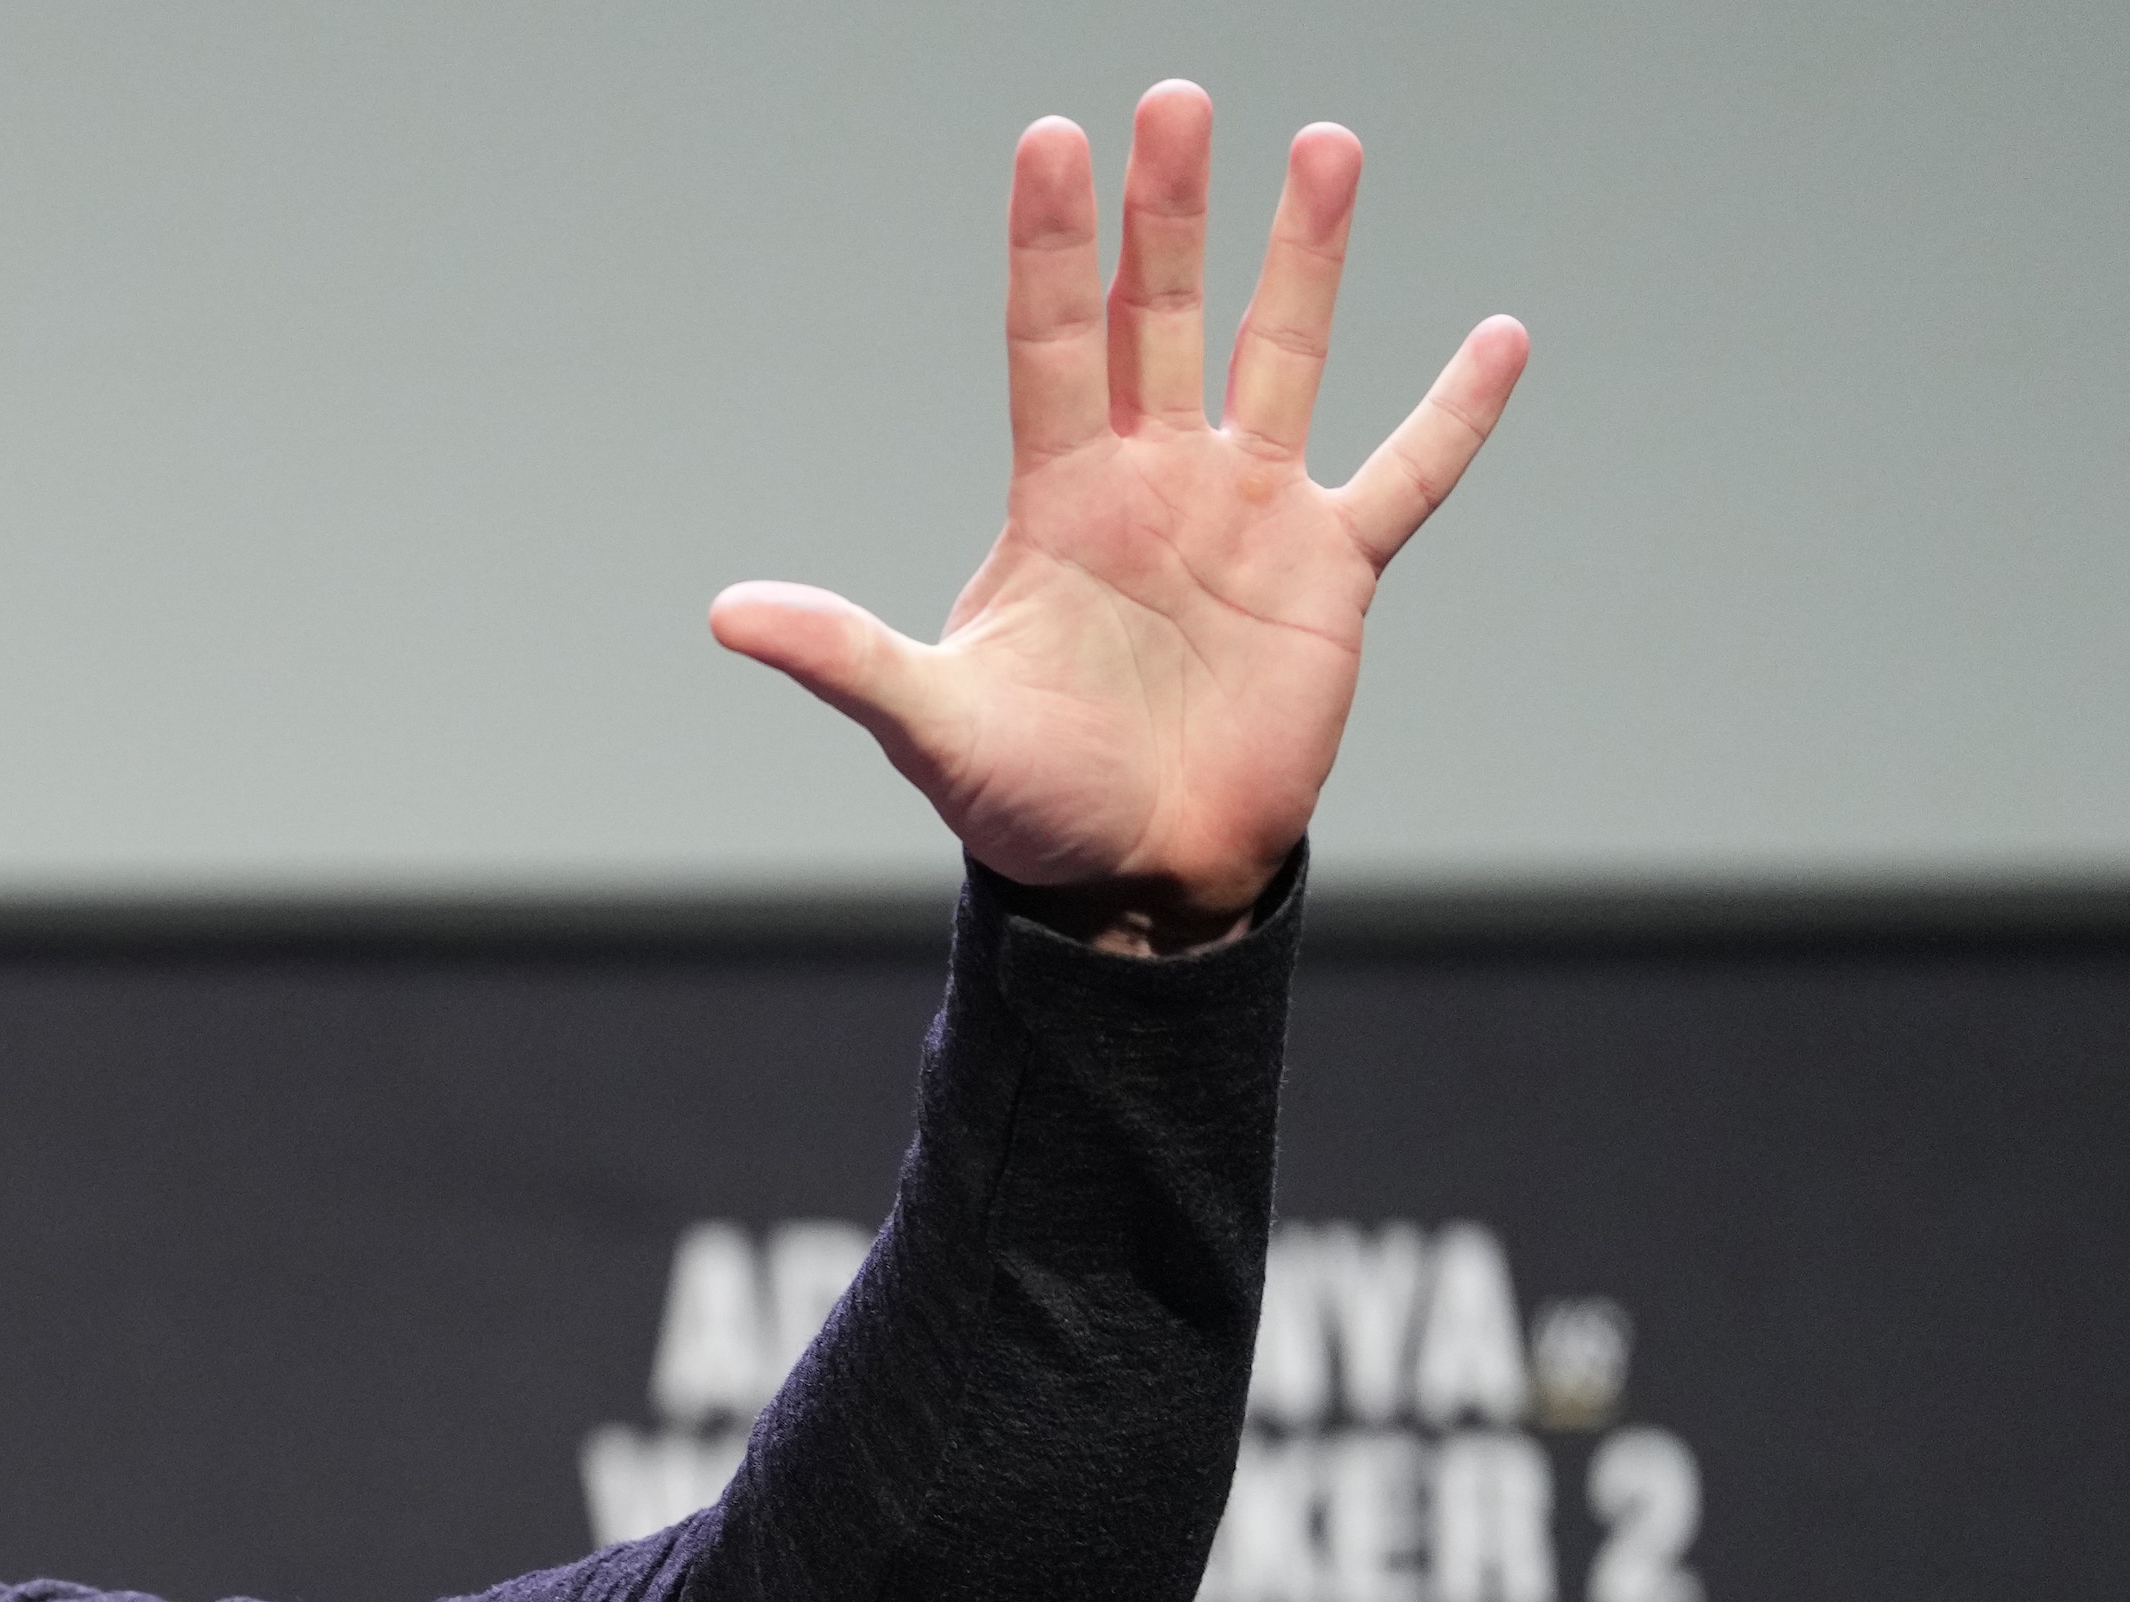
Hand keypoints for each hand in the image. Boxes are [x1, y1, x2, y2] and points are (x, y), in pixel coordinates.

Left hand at [709, 84, 1528, 941]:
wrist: (1136, 877)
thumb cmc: (1027, 806)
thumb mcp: (931, 729)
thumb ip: (844, 658)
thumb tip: (726, 615)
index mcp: (1063, 501)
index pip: (1055, 341)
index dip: (1055, 245)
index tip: (1054, 138)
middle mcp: (1156, 482)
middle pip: (1163, 315)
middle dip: (1170, 211)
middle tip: (1176, 99)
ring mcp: (1248, 517)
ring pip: (1282, 355)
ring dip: (1305, 258)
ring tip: (1326, 147)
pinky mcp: (1327, 572)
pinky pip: (1405, 476)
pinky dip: (1453, 415)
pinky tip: (1500, 338)